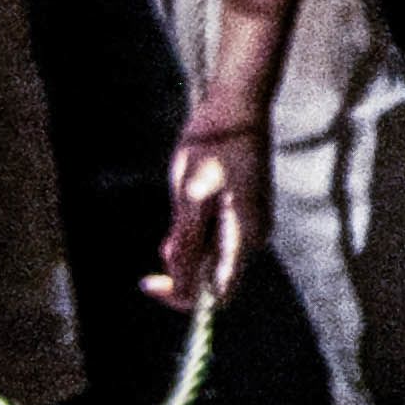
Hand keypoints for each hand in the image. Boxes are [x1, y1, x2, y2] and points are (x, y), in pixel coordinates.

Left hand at [155, 112, 261, 315]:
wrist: (236, 109)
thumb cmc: (214, 149)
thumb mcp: (191, 198)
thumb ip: (188, 246)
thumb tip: (184, 292)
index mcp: (245, 237)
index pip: (217, 294)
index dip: (182, 295)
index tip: (150, 281)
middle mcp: (254, 237)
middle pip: (213, 277)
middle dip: (181, 265)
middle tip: (166, 232)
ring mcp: (251, 225)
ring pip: (212, 256)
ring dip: (186, 246)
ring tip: (182, 206)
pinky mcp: (244, 214)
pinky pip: (216, 238)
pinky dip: (195, 232)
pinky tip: (189, 204)